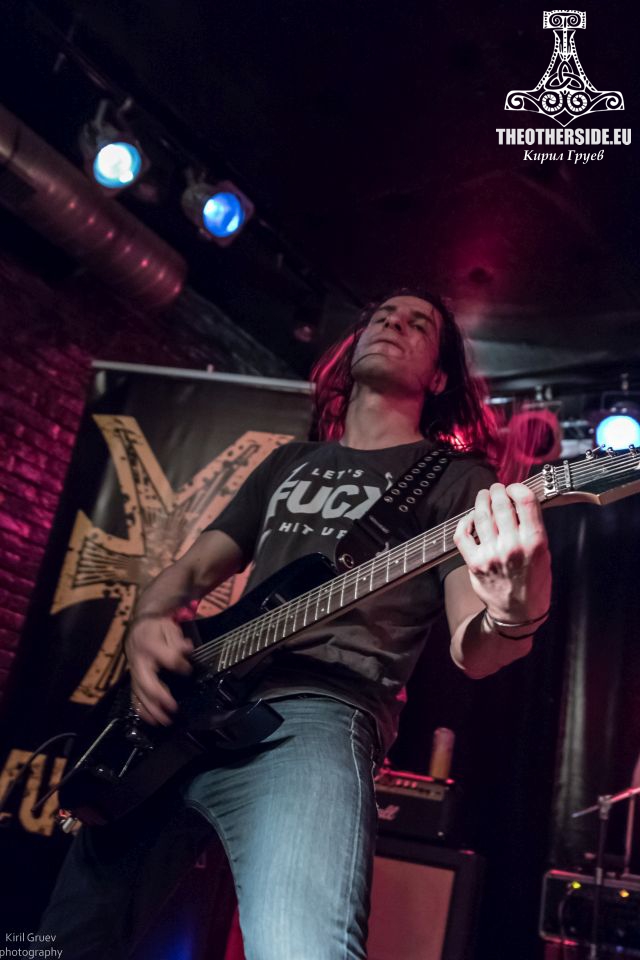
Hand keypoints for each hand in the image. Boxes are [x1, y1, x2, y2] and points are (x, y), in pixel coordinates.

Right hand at [125, 616, 192, 725]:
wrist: (139, 627)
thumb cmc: (157, 628)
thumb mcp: (169, 628)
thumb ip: (178, 641)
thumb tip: (187, 649)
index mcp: (150, 645)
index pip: (166, 658)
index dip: (178, 664)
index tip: (188, 669)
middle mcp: (139, 661)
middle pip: (146, 682)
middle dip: (159, 697)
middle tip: (172, 708)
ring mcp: (134, 672)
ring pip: (139, 693)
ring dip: (151, 709)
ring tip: (164, 721)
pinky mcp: (133, 680)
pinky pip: (134, 696)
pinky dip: (141, 710)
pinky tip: (151, 720)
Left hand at [453, 483, 550, 622]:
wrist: (518, 613)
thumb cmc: (534, 582)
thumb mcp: (544, 553)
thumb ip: (532, 528)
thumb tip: (519, 502)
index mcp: (535, 542)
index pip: (525, 501)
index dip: (517, 488)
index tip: (514, 488)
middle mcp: (512, 546)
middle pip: (501, 504)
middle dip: (497, 491)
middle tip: (497, 489)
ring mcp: (491, 554)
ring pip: (481, 516)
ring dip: (481, 501)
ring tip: (484, 496)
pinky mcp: (475, 562)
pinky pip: (463, 534)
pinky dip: (465, 521)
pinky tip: (471, 518)